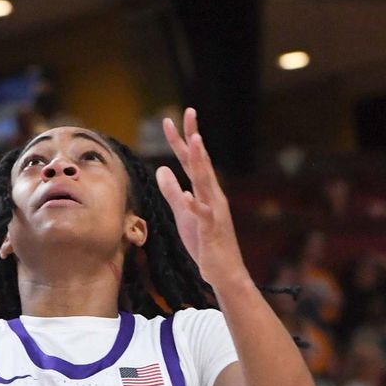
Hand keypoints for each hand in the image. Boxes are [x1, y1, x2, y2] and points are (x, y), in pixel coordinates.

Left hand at [155, 108, 249, 291]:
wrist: (224, 271)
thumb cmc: (204, 242)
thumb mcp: (183, 213)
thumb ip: (172, 191)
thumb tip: (161, 169)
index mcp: (204, 191)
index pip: (192, 160)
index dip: (182, 140)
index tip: (170, 120)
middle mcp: (212, 195)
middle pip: (201, 162)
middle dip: (194, 138)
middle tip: (189, 113)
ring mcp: (213, 211)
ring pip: (205, 182)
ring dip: (201, 162)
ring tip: (195, 142)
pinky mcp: (211, 230)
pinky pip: (203, 215)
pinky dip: (194, 205)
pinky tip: (186, 196)